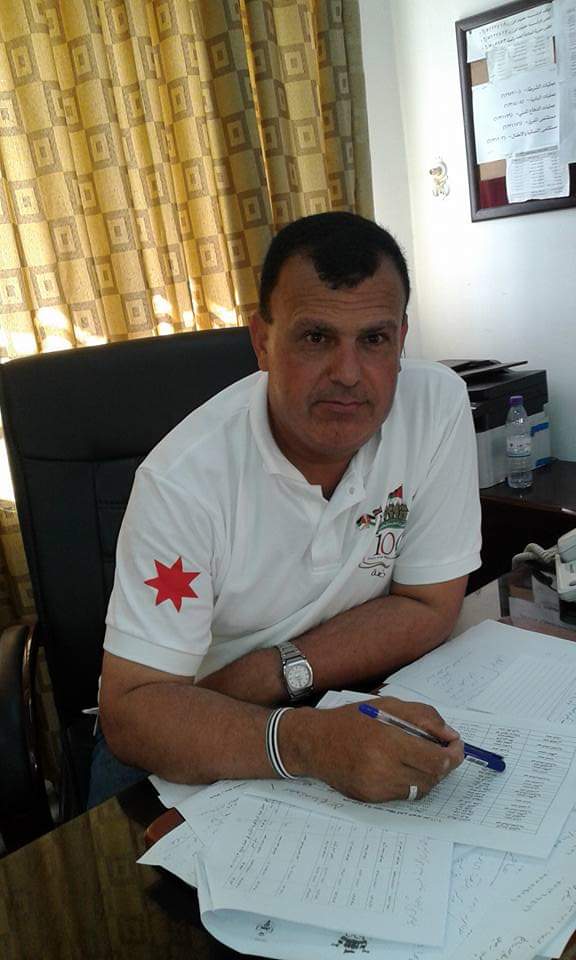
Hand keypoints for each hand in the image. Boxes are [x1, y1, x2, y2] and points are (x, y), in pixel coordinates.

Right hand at [283, 697, 463, 802]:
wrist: (315, 743)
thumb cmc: (352, 720)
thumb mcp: (388, 706)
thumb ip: (423, 717)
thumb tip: (450, 736)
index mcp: (388, 741)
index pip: (437, 760)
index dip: (453, 755)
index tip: (456, 747)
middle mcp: (383, 768)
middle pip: (432, 777)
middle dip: (443, 765)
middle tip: (441, 752)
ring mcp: (376, 787)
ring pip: (420, 789)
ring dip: (427, 774)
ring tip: (418, 758)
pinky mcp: (371, 799)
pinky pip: (402, 795)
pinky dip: (408, 782)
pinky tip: (398, 767)